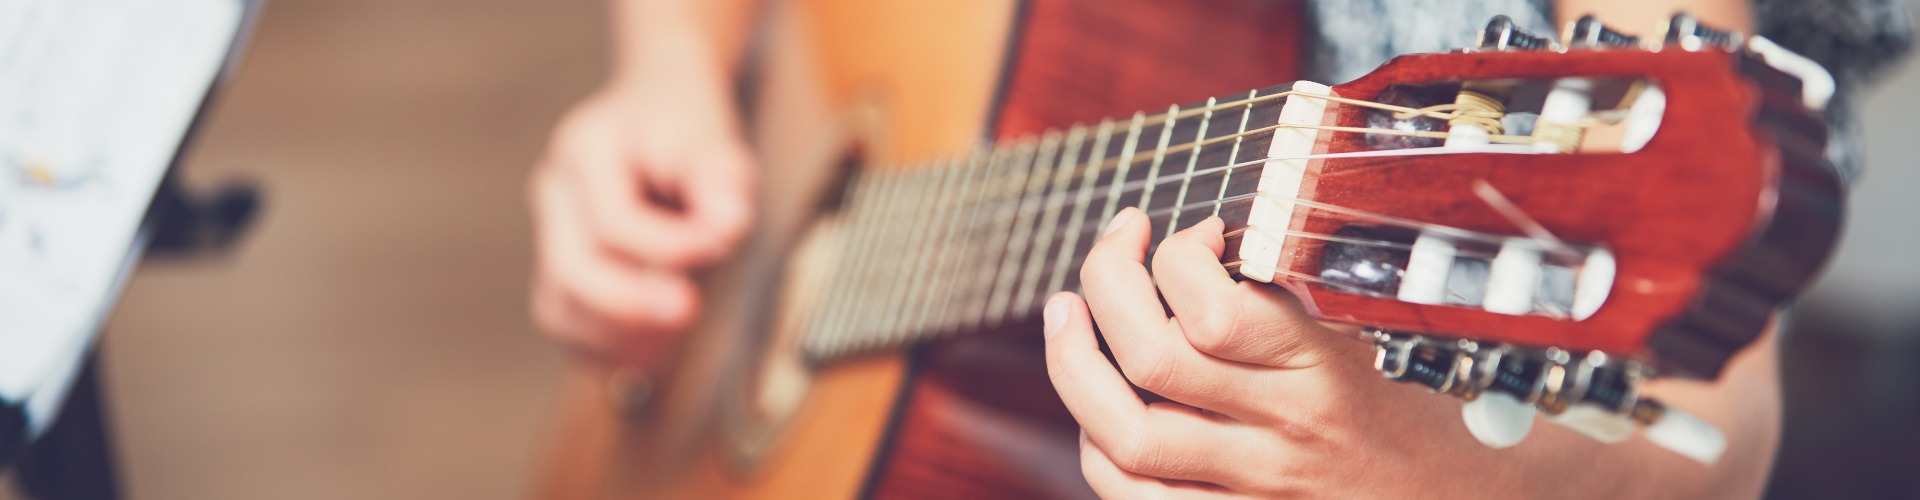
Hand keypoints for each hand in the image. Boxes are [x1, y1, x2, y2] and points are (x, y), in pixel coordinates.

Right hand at [528, 64, 753, 367]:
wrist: (657, 112)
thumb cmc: (687, 129)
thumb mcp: (714, 137)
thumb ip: (723, 178)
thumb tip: (727, 222)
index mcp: (583, 149)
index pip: (612, 219)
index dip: (667, 245)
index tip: (719, 247)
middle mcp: (553, 193)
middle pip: (571, 270)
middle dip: (631, 303)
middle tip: (689, 308)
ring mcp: (548, 234)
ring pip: (559, 307)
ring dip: (619, 332)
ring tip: (676, 328)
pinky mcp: (557, 268)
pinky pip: (567, 323)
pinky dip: (607, 344)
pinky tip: (654, 344)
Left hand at [1041, 208, 1730, 497]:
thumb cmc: (1449, 413)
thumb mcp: (1396, 336)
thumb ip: (1312, 297)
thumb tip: (1226, 244)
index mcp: (1330, 369)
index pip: (1210, 306)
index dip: (1171, 254)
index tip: (1192, 230)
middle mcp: (1288, 434)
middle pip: (1145, 361)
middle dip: (1101, 285)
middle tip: (1109, 245)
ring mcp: (1258, 491)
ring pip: (1121, 436)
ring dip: (1073, 363)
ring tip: (1066, 313)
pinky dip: (1095, 451)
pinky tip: (1097, 411)